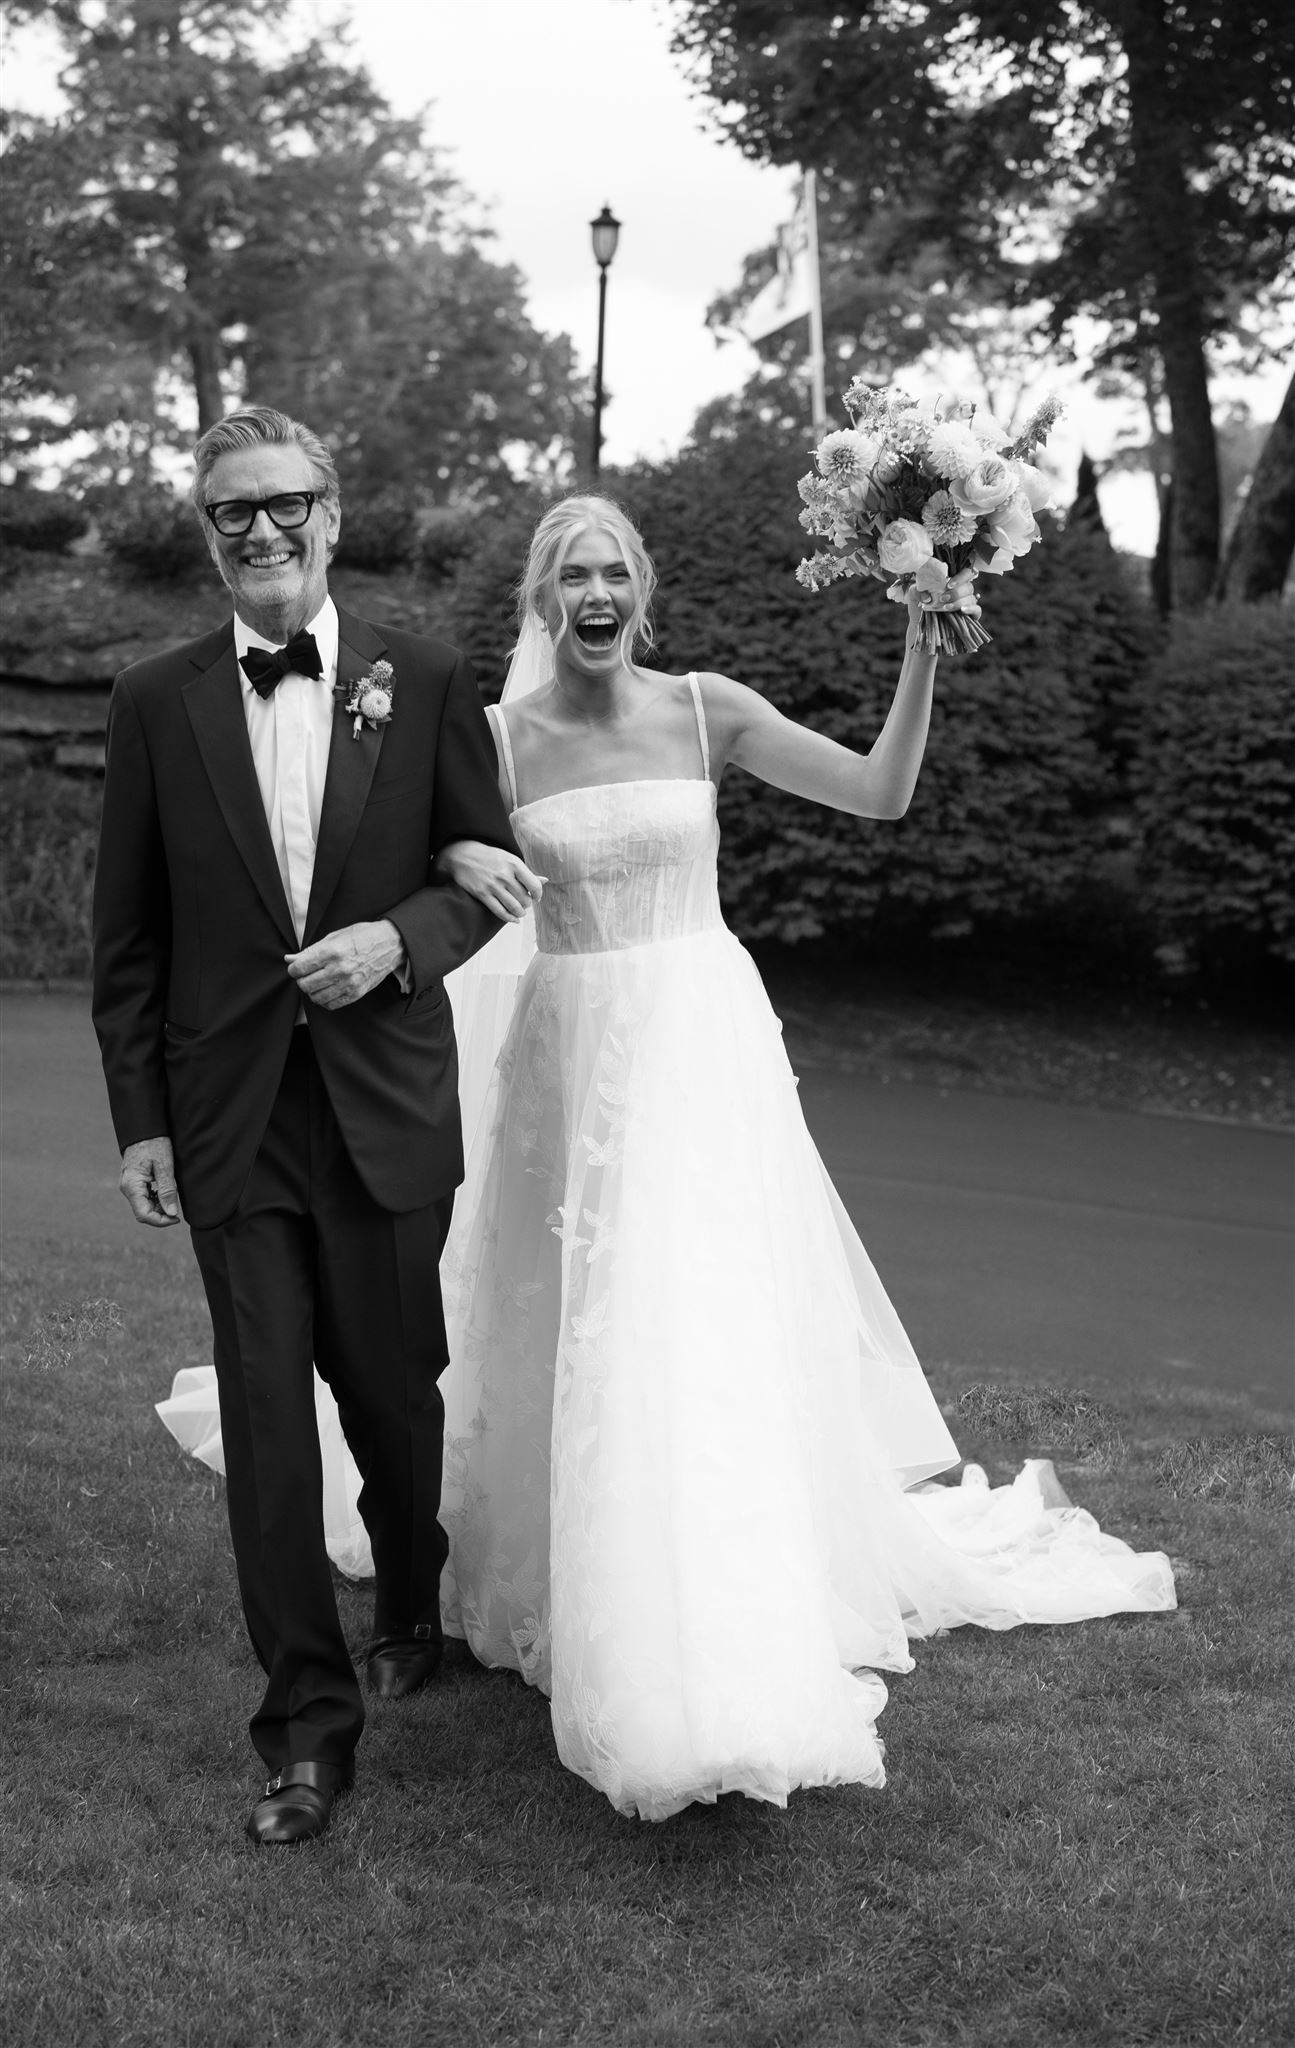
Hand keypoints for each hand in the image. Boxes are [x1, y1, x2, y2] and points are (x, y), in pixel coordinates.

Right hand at [120, 1136, 181, 1226]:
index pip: (144, 1215)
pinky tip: (165, 1192)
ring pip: (143, 1206)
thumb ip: (167, 1190)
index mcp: (132, 1186)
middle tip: (177, 1210)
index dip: (161, 1221)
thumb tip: (171, 1213)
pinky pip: (142, 1197)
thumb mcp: (165, 1166)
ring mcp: (128, 1185)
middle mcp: (127, 1188)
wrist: (144, 1128)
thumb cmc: (155, 1143)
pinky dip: (155, 1199)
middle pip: (143, 1213)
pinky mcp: (133, 1181)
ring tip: (173, 1199)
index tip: (177, 1218)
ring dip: (158, 1207)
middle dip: (161, 1215)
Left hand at [286, 919, 405, 1008]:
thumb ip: (311, 950)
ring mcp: (349, 983)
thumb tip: (290, 959)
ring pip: (316, 997)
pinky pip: (331, 1005)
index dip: (294, 969)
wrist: (389, 944)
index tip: (297, 967)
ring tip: (318, 982)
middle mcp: (339, 969)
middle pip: (305, 985)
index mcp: (331, 951)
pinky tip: (328, 990)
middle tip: (307, 974)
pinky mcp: (356, 993)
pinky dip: (325, 1000)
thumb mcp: (334, 937)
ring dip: (313, 991)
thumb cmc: (362, 937)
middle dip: (302, 980)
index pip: (299, 968)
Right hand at [436, 840, 544, 922]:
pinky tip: (514, 919)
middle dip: (527, 904)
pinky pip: (500, 912)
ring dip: (520, 913)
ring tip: (520, 911)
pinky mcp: (482, 894)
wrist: (463, 855)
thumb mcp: (509, 859)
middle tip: (524, 903)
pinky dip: (510, 918)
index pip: (534, 885)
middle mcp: (504, 875)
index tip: (536, 897)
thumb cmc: (490, 857)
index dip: (538, 894)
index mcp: (514, 864)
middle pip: (525, 898)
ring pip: (514, 907)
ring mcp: (493, 885)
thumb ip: (526, 872)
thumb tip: (546, 881)